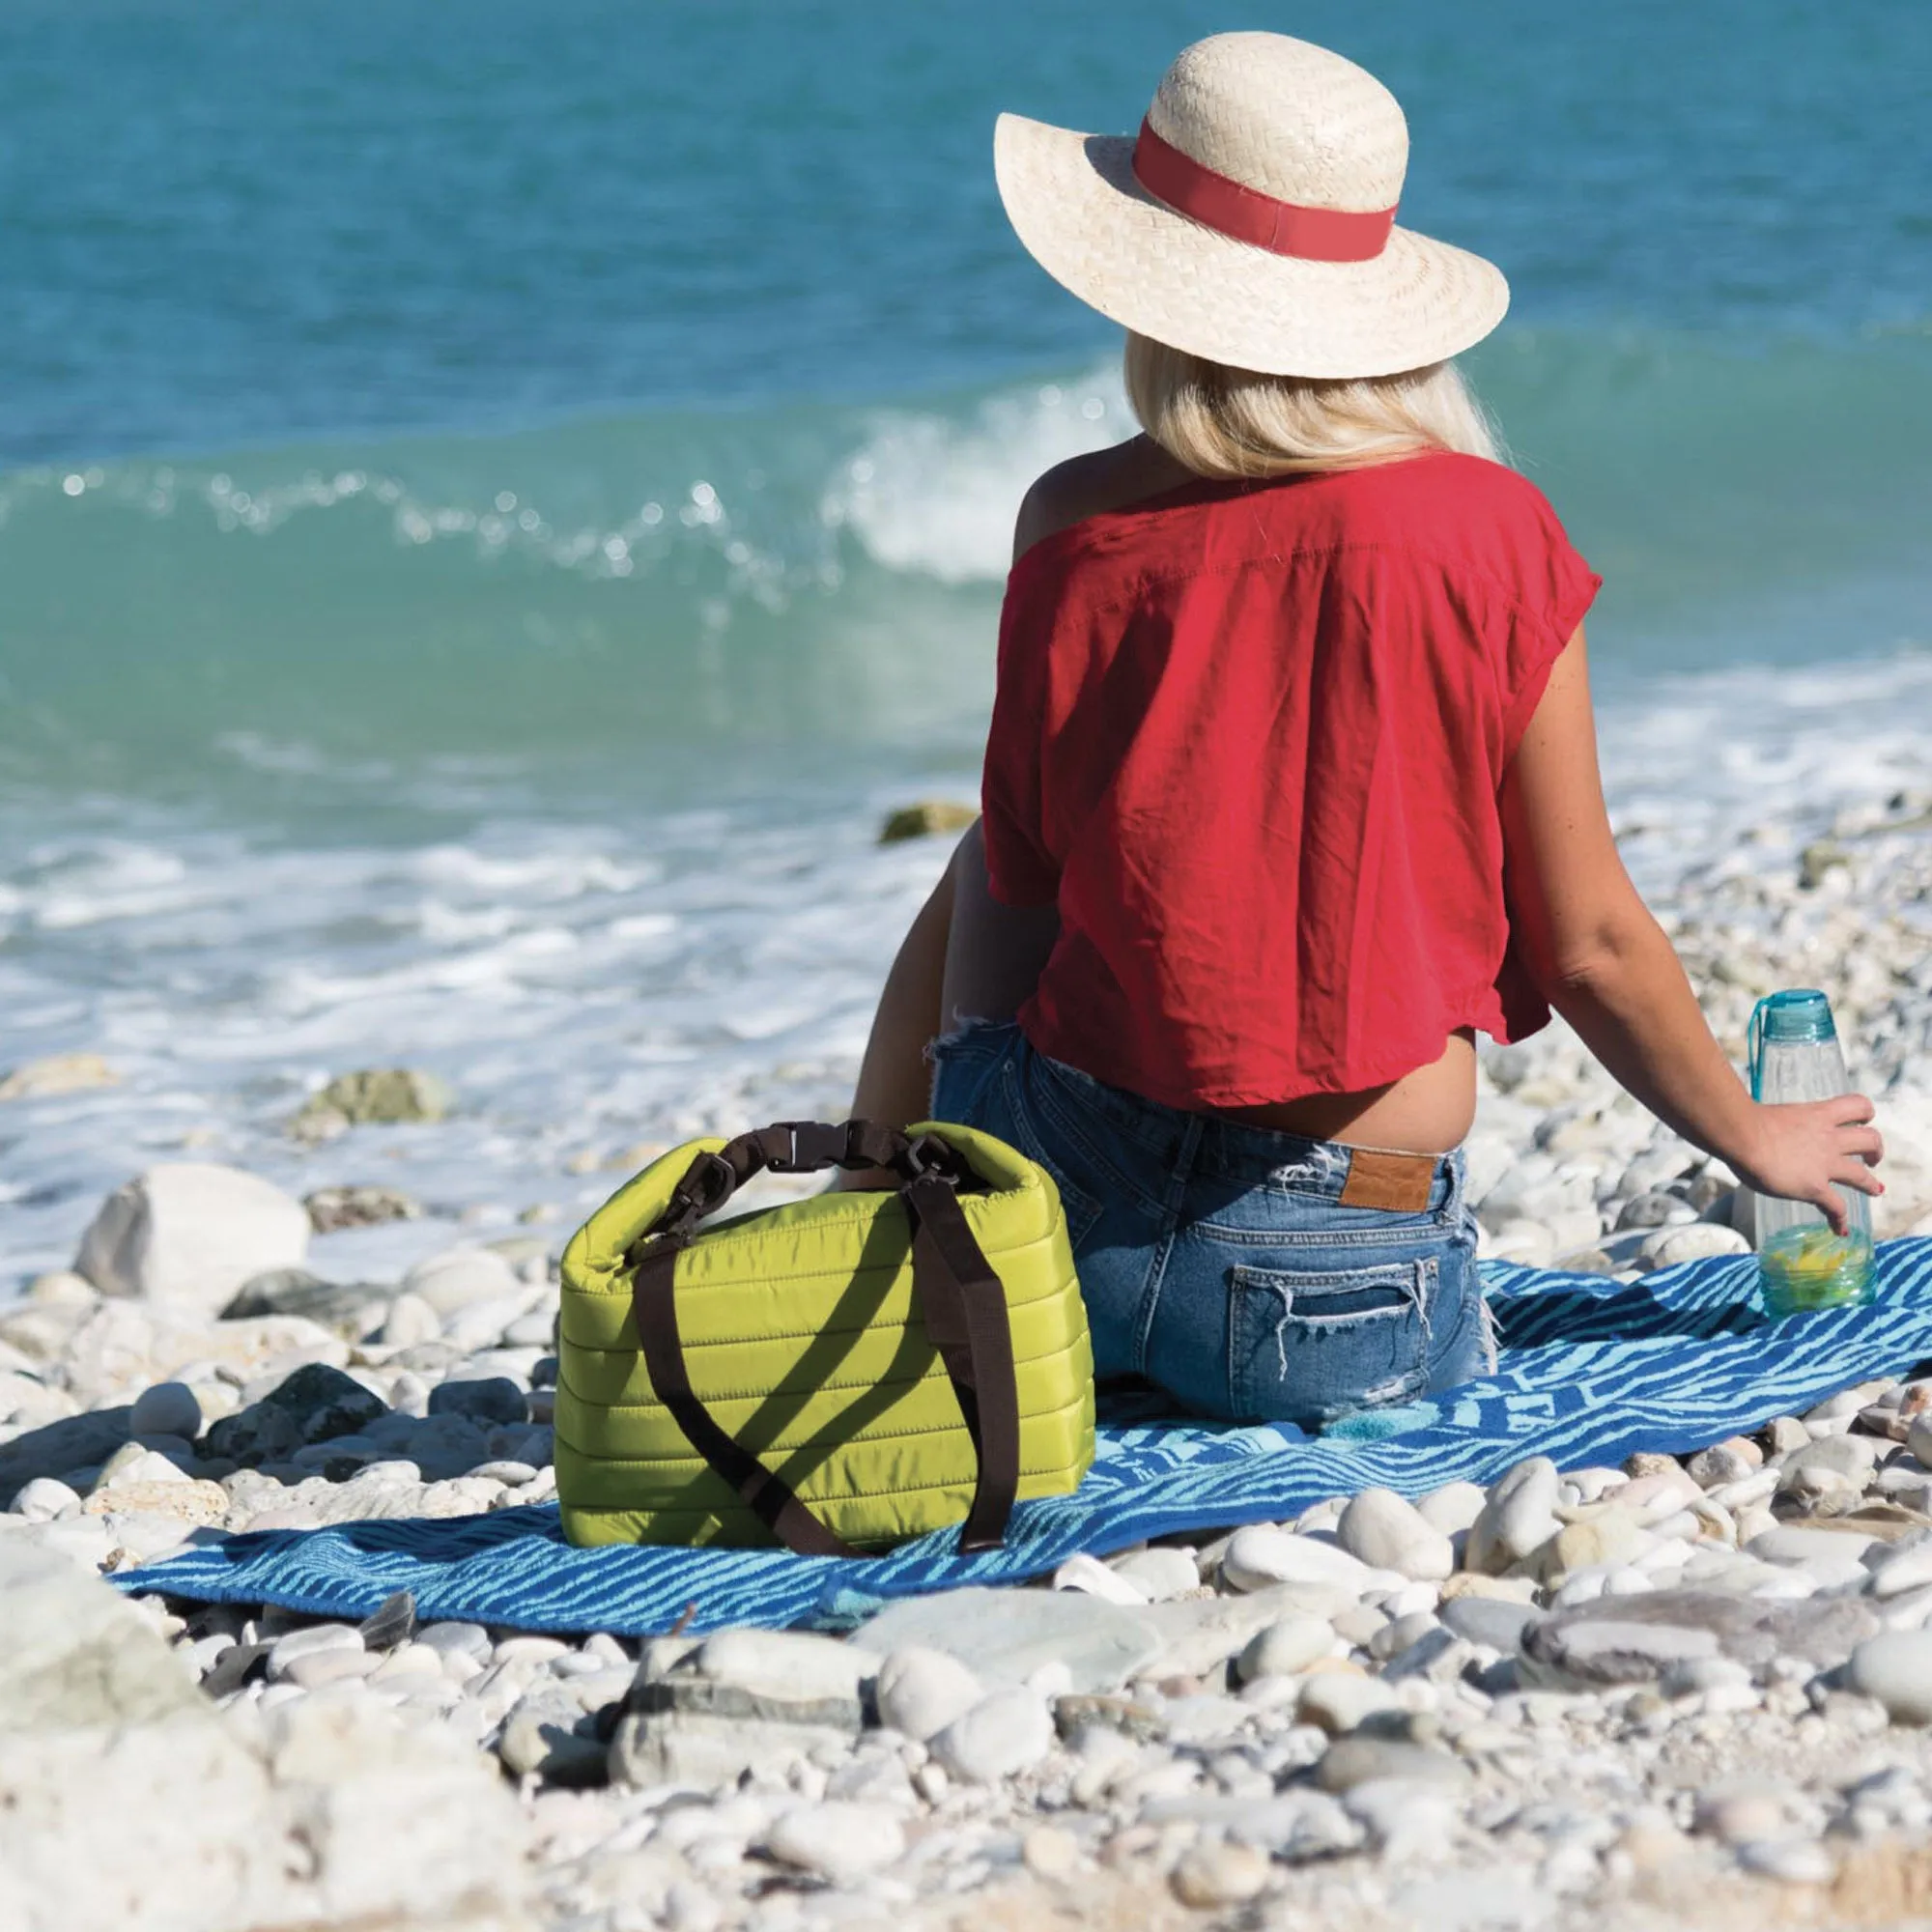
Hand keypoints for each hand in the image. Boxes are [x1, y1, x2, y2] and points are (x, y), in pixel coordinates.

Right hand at [1734, 1095, 1884, 1235]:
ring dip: (1871, 1184)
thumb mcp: (1772, 1116)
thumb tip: (1757, 1133)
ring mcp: (1825, 1164)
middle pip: (1870, 1139)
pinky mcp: (1816, 1187)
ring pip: (1862, 1176)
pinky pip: (1836, 1207)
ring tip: (1874, 1189)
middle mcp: (1829, 1138)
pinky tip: (1840, 1229)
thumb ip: (1779, 1127)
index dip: (1863, 1114)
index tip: (1860, 1121)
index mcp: (1818, 1115)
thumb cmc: (1745, 1121)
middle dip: (1875, 1149)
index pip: (1856, 1105)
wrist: (1743, 1135)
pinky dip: (1839, 1219)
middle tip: (1870, 1158)